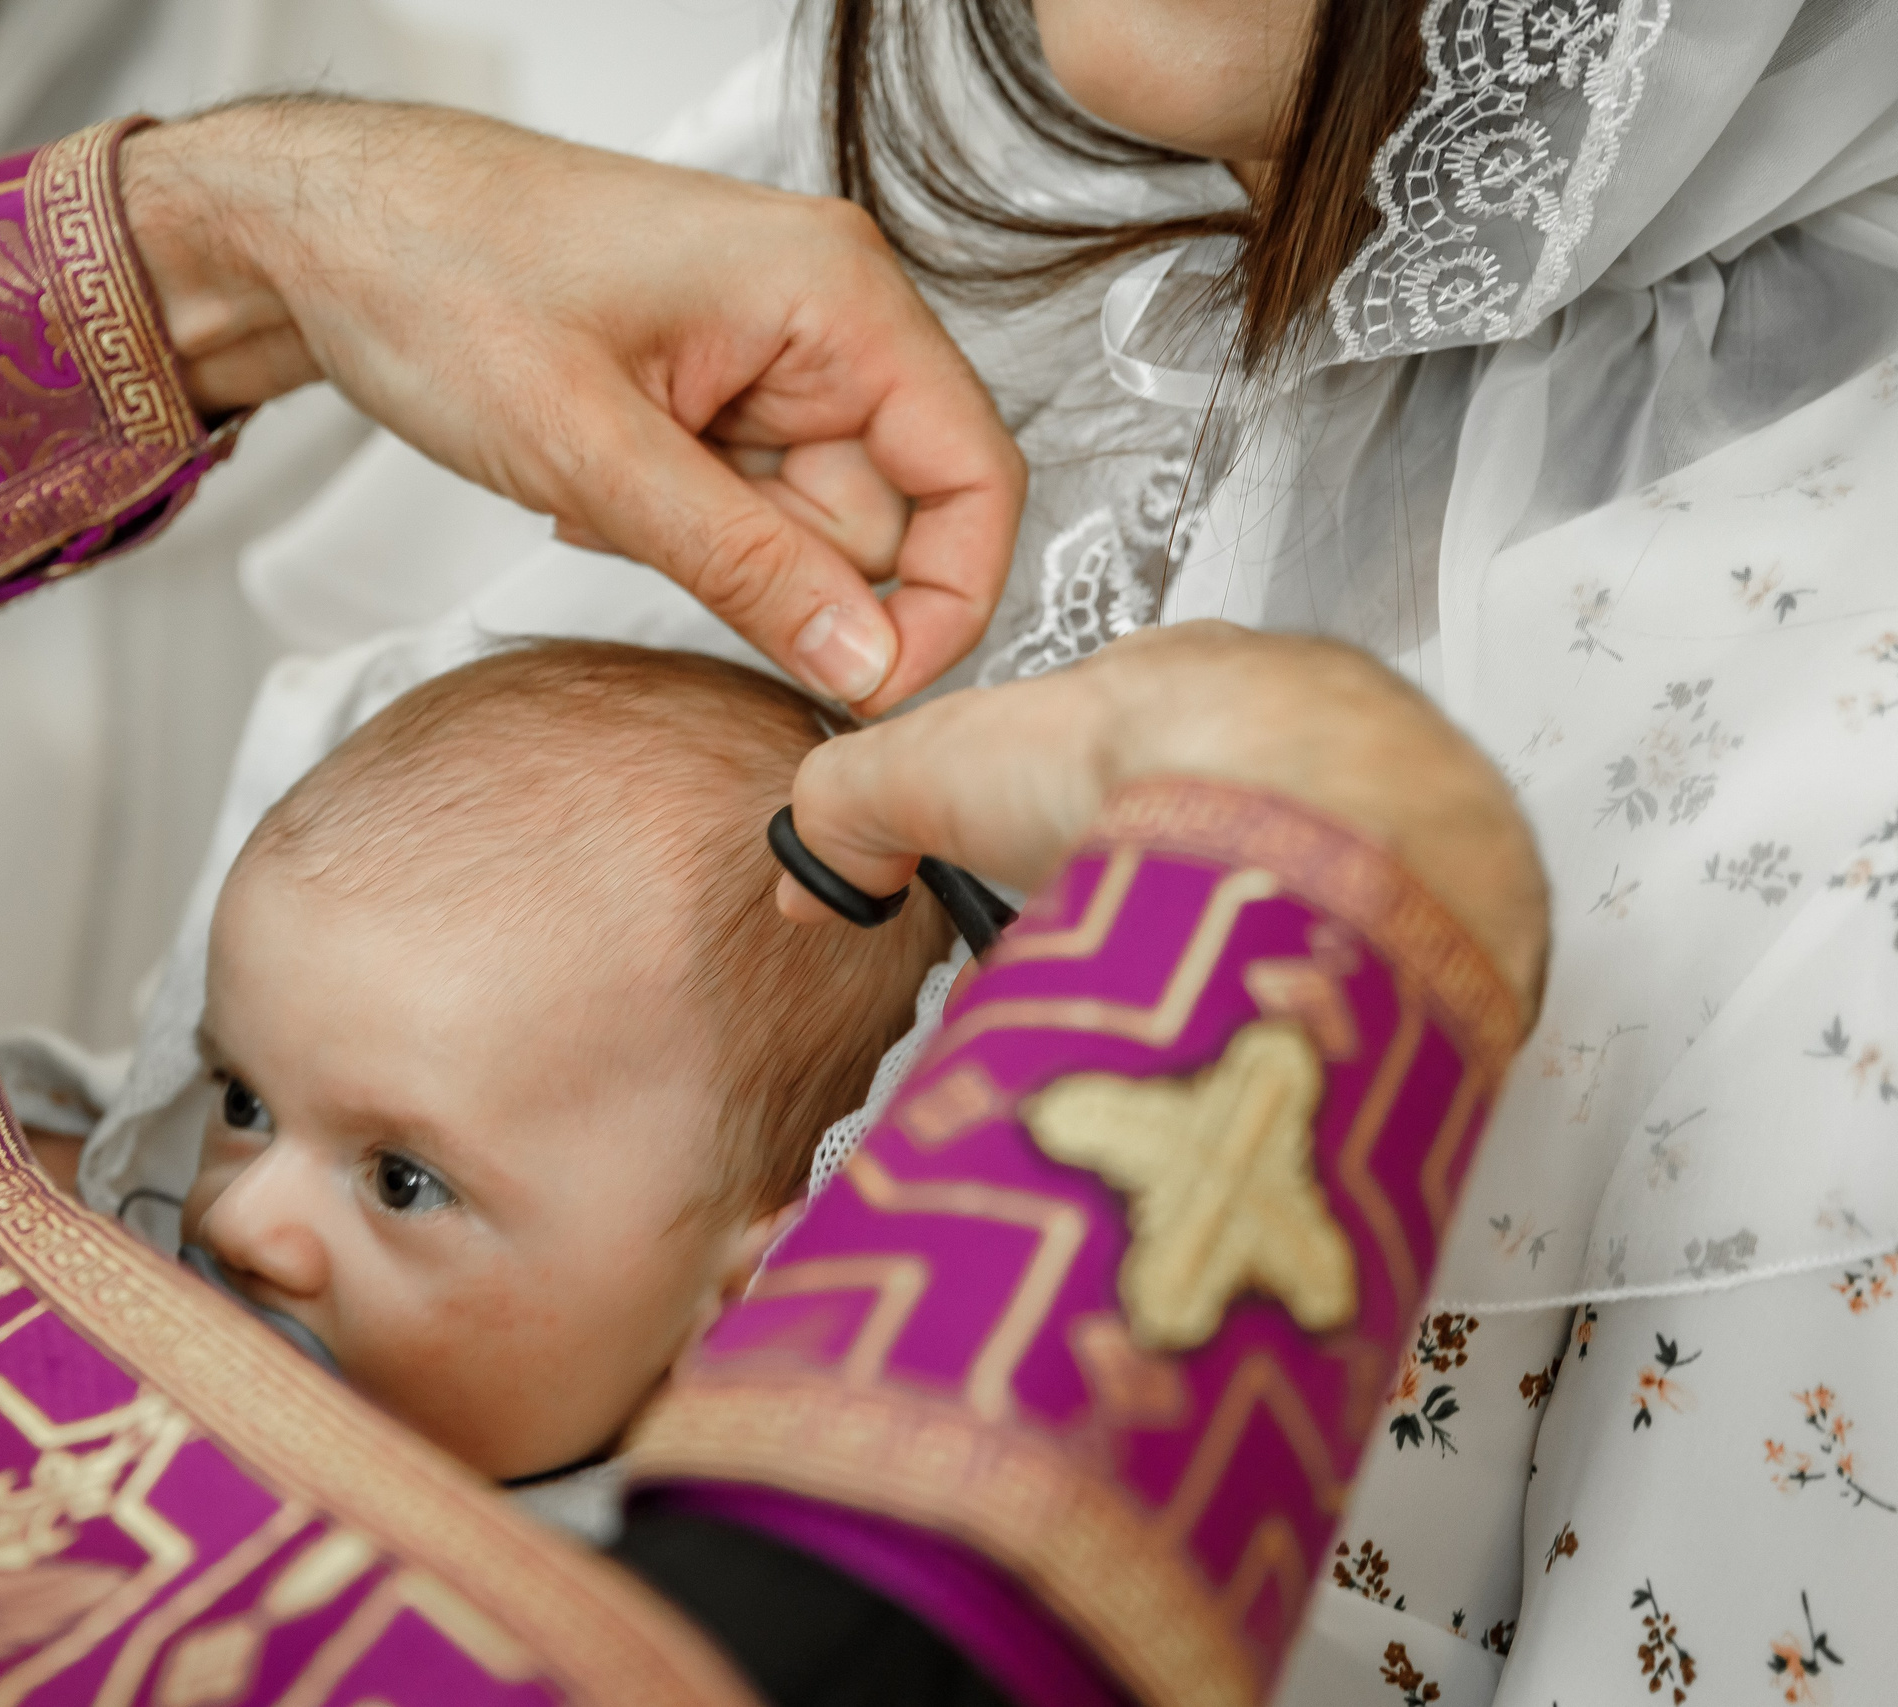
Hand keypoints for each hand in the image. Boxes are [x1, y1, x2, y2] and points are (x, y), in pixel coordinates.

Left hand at [118, 100, 1023, 711]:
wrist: (331, 234)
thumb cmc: (443, 277)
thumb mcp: (595, 450)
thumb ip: (745, 564)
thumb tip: (865, 662)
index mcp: (835, 295)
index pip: (976, 473)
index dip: (947, 600)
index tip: (874, 691)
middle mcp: (824, 320)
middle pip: (893, 514)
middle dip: (788, 574)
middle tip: (665, 558)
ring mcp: (769, 359)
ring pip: (807, 524)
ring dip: (715, 553)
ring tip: (603, 500)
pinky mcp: (713, 393)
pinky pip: (742, 507)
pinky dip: (672, 527)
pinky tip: (590, 487)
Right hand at [777, 623, 1550, 1022]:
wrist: (1304, 815)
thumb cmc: (1141, 766)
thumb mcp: (928, 764)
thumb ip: (847, 805)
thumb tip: (807, 868)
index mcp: (1192, 687)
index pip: (1135, 753)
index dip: (1078, 831)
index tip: (1050, 899)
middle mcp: (1305, 736)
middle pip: (1234, 825)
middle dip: (1169, 904)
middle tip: (1114, 978)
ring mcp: (1393, 812)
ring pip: (1321, 886)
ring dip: (1258, 953)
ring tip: (1187, 1028)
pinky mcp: (1454, 900)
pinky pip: (1392, 951)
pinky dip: (1334, 996)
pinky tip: (1280, 1039)